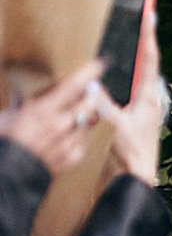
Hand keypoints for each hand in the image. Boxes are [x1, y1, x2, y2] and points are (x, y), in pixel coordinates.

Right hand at [0, 62, 106, 176]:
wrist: (9, 171)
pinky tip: (67, 136)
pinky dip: (78, 136)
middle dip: (93, 96)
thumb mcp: (9, 115)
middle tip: (92, 90)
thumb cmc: (5, 141)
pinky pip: (83, 141)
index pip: (72, 87)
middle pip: (90, 104)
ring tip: (77, 113)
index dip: (88, 74)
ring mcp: (69, 141)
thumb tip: (23, 97)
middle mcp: (60, 124)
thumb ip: (22, 105)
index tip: (99, 64)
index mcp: (43, 110)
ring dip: (88, 115)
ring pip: (90, 123)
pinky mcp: (73, 157)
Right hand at [104, 22, 164, 182]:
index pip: (148, 60)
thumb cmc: (133, 154)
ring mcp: (143, 107)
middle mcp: (149, 99)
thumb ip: (104, 103)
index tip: (150, 15)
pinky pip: (130, 87)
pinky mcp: (135, 114)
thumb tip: (93, 83)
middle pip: (145, 63)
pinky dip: (126, 74)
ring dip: (135, 56)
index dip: (148, 36)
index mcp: (148, 98)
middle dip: (142, 40)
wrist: (137, 177)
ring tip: (130, 35)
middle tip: (141, 17)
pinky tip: (118, 69)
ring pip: (138, 74)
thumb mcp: (115, 125)